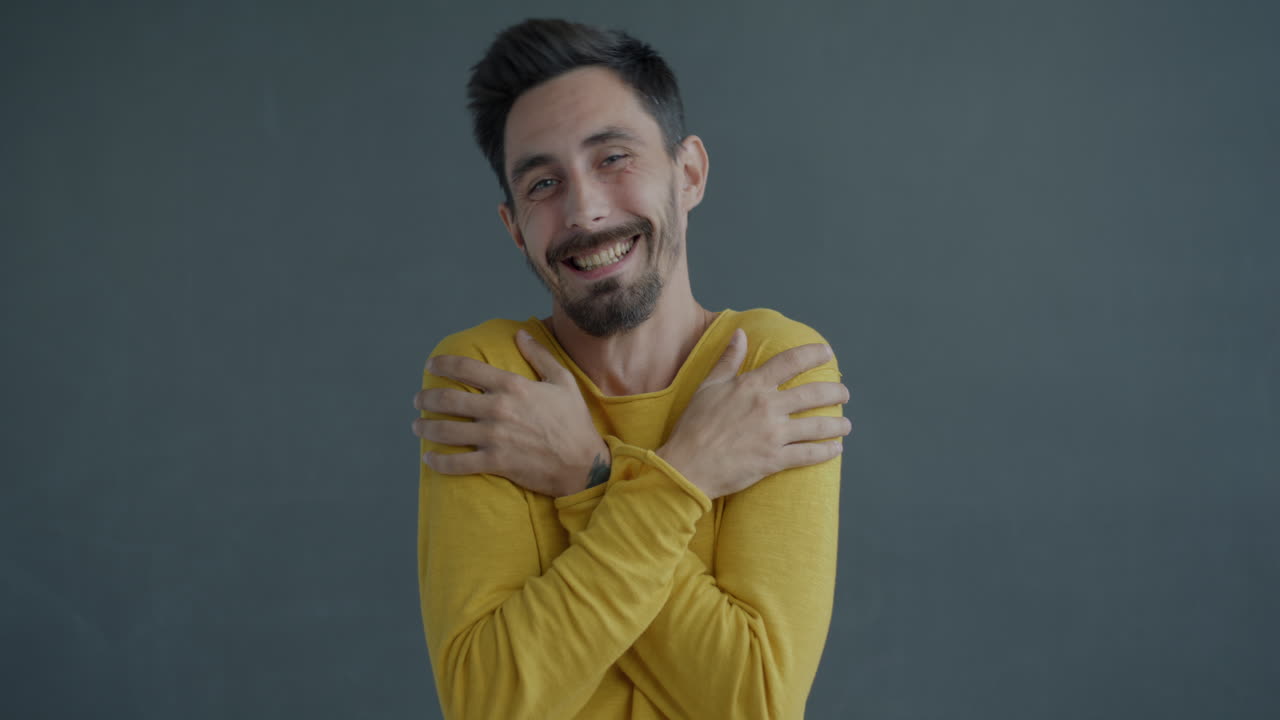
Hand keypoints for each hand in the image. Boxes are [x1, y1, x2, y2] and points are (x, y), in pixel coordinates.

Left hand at [412, 329, 608, 497]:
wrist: (583, 464)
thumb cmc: (574, 422)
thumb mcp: (563, 381)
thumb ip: (539, 355)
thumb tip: (521, 333)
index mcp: (512, 386)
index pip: (466, 368)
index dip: (442, 364)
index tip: (430, 365)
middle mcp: (498, 409)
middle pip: (447, 399)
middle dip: (426, 399)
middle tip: (418, 400)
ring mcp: (494, 437)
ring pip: (446, 430)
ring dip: (425, 428)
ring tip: (418, 426)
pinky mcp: (495, 462)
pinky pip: (457, 463)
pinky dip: (438, 461)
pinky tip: (429, 458)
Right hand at [657, 329, 849, 500]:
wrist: (687, 466)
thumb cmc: (694, 426)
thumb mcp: (708, 387)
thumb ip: (728, 360)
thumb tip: (740, 334)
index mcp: (751, 385)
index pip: (790, 362)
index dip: (813, 354)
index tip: (827, 353)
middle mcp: (766, 407)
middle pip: (813, 394)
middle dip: (835, 392)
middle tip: (844, 392)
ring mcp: (773, 434)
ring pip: (817, 425)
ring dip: (837, 424)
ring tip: (846, 424)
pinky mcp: (774, 460)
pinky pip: (809, 454)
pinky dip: (826, 451)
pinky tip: (836, 449)